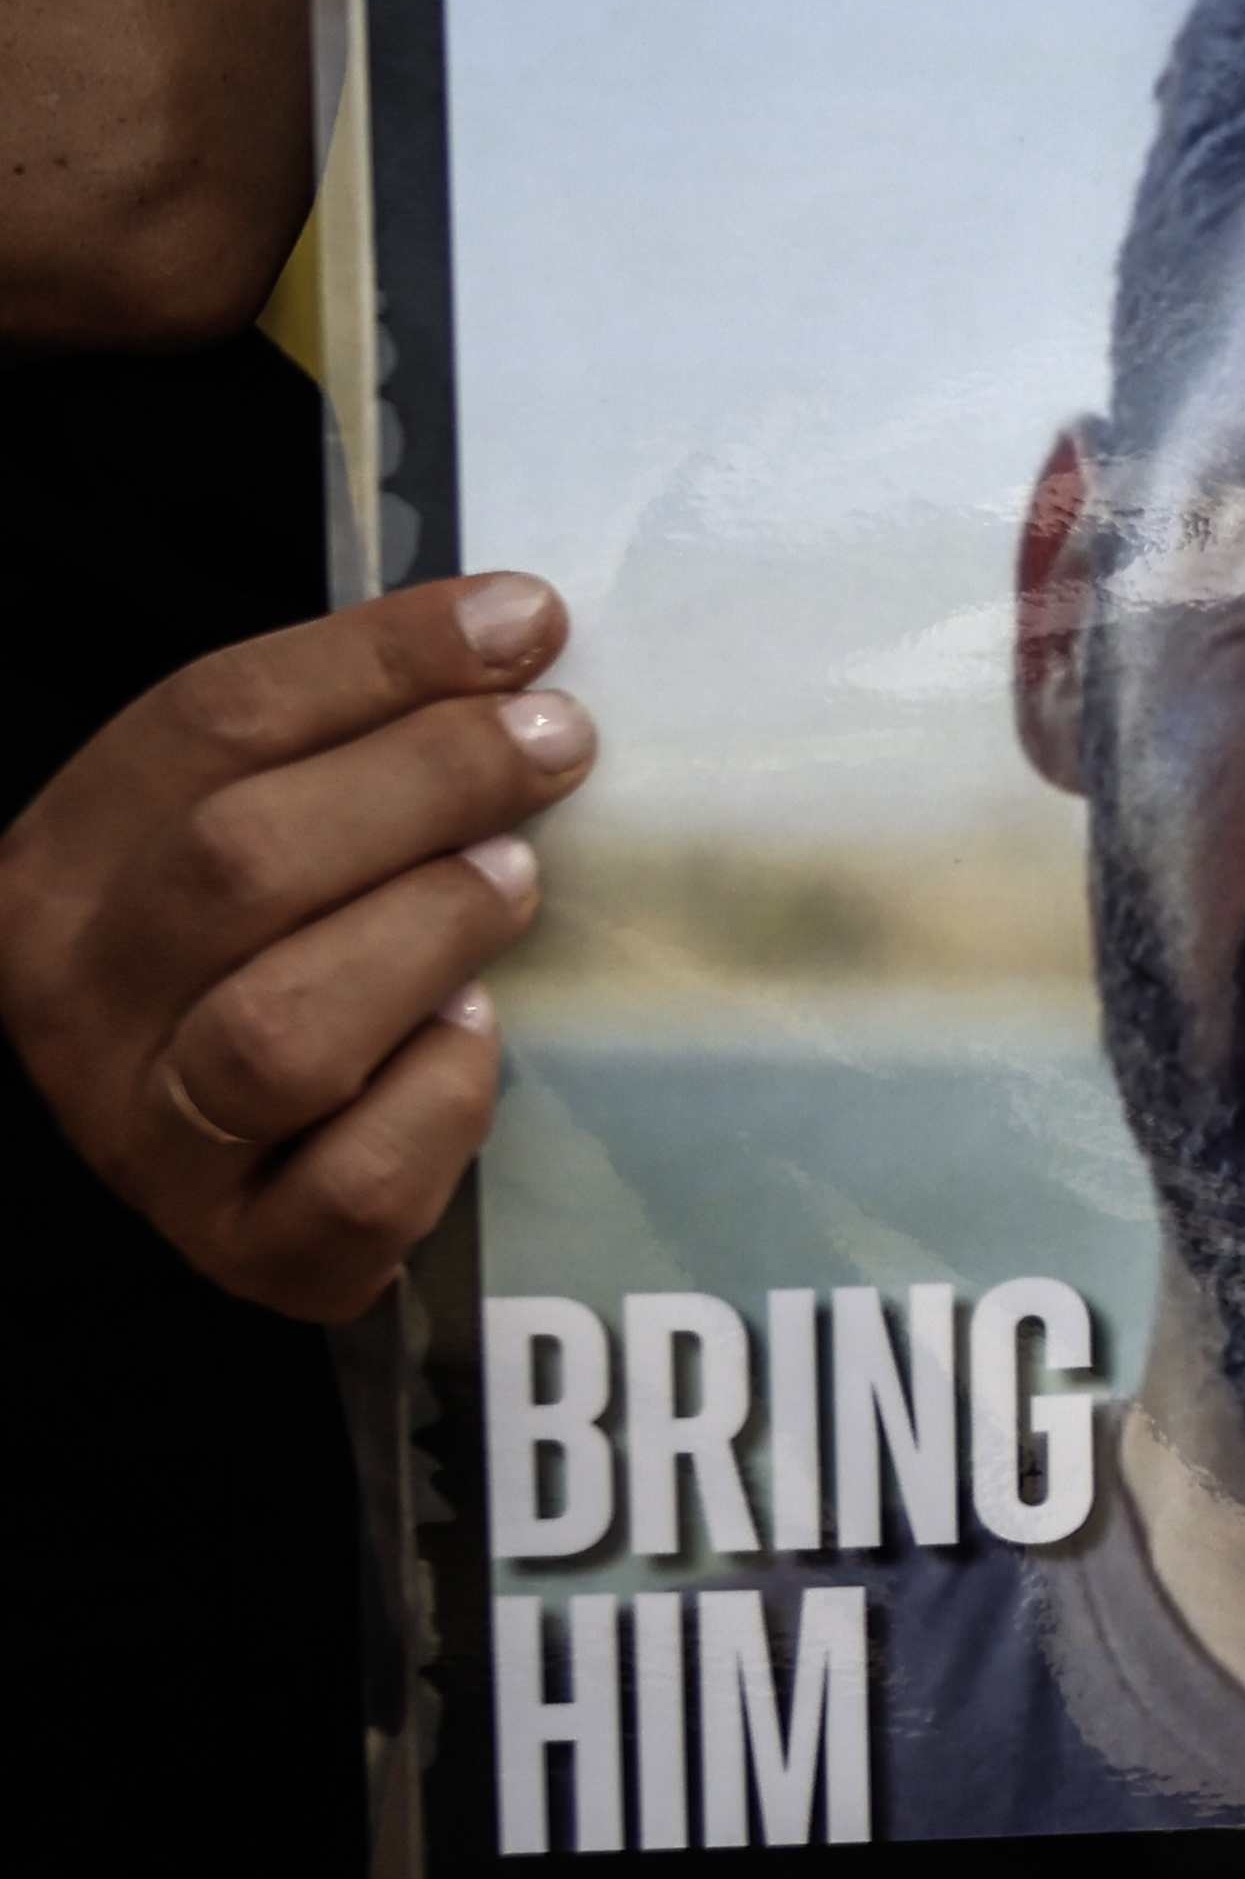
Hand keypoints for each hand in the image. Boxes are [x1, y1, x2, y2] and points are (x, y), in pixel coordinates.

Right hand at [0, 576, 583, 1321]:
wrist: (224, 1162)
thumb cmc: (267, 958)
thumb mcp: (258, 829)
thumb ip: (346, 737)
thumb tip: (512, 629)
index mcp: (56, 871)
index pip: (205, 725)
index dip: (378, 661)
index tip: (525, 625)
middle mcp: (74, 1007)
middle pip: (238, 865)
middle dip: (422, 784)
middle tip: (553, 746)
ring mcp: (150, 1143)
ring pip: (282, 1034)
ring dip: (424, 936)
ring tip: (514, 883)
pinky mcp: (249, 1253)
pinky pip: (354, 1184)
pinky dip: (439, 1103)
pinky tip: (478, 1041)